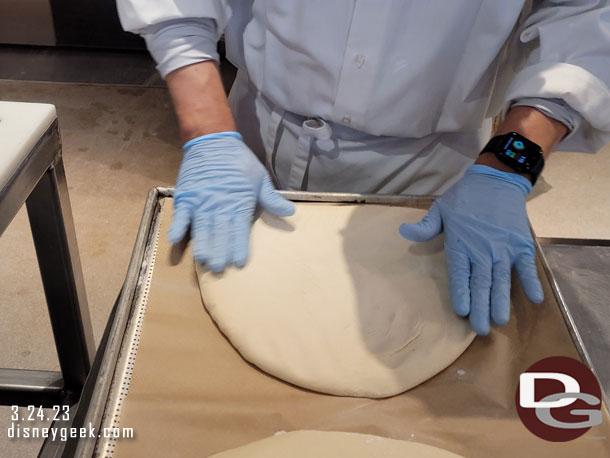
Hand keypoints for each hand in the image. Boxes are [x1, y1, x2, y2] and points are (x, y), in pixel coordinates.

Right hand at [169, 132, 294, 271]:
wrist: (213, 140)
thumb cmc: (239, 161)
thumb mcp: (259, 178)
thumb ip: (271, 199)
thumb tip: (291, 212)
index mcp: (238, 201)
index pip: (239, 228)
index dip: (239, 246)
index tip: (239, 262)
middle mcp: (219, 204)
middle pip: (219, 232)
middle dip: (219, 252)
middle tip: (219, 269)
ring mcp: (201, 201)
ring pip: (201, 227)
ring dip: (202, 245)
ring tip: (203, 262)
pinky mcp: (186, 196)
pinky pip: (181, 214)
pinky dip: (177, 227)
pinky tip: (175, 241)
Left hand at [398, 165, 543, 334]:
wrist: (496, 180)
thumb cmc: (464, 198)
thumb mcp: (440, 209)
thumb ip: (425, 226)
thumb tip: (403, 233)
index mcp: (461, 243)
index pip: (460, 273)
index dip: (461, 293)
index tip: (462, 312)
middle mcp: (483, 249)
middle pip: (481, 283)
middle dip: (481, 307)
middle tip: (481, 329)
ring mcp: (504, 248)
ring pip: (502, 279)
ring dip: (501, 300)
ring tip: (500, 320)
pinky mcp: (521, 244)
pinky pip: (527, 267)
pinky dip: (531, 282)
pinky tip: (534, 300)